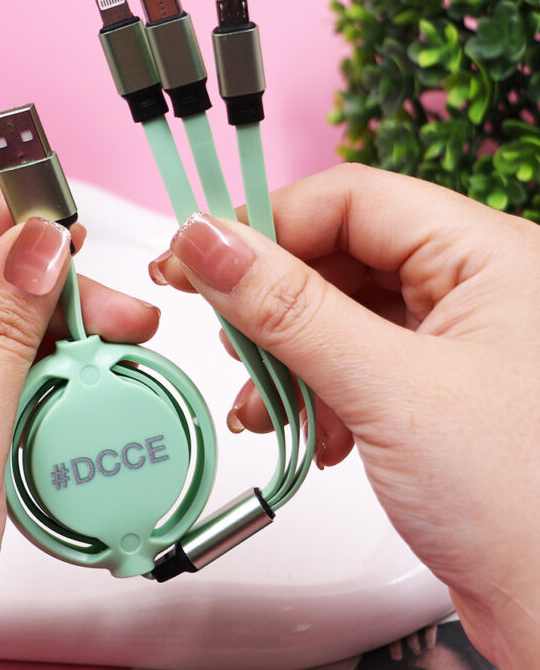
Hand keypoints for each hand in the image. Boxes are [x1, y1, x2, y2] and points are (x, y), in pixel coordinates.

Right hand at [149, 164, 539, 669]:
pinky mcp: (428, 389)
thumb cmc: (526, 507)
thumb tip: (209, 240)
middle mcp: (472, 287)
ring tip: (263, 398)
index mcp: (489, 255)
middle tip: (222, 327)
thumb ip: (288, 307)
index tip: (200, 254)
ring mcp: (450, 340)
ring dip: (285, 354)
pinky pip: (349, 360)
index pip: (351, 199)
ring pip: (336, 311)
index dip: (268, 222)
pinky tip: (300, 427)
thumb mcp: (385, 388)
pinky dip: (311, 389)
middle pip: (337, 253)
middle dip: (272, 299)